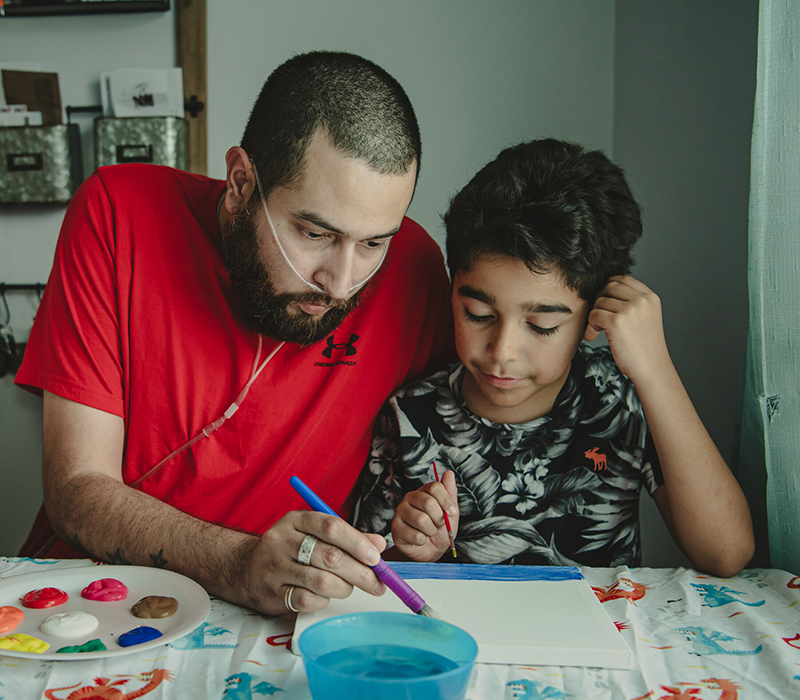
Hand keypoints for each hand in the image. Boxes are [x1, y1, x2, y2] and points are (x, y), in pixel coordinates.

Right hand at [237, 510, 386, 614]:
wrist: (244, 568)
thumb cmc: (289, 549)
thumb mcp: (313, 534)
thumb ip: (347, 538)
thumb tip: (378, 545)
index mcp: (296, 520)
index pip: (331, 527)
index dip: (357, 543)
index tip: (375, 558)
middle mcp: (282, 540)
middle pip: (330, 556)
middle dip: (359, 572)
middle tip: (376, 583)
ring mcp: (274, 567)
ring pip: (321, 581)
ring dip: (344, 587)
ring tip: (348, 588)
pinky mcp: (271, 593)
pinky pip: (306, 600)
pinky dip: (323, 600)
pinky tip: (325, 596)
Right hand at [391, 470, 459, 561]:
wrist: (430, 551)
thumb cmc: (440, 530)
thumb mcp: (451, 512)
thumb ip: (450, 493)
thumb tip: (449, 473)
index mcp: (424, 491)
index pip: (435, 487)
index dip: (446, 501)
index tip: (453, 512)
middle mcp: (410, 498)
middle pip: (428, 503)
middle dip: (439, 519)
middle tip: (438, 525)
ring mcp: (401, 511)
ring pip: (422, 520)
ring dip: (431, 531)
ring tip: (428, 532)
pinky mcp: (395, 527)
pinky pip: (415, 535)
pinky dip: (422, 540)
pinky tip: (419, 539)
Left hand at [584, 275, 671, 384]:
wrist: (651, 368)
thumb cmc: (645, 347)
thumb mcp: (646, 316)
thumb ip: (632, 301)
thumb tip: (604, 289)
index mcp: (650, 297)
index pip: (622, 279)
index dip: (608, 288)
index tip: (603, 302)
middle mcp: (642, 300)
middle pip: (608, 287)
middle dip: (599, 301)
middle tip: (598, 317)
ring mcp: (630, 310)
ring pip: (599, 302)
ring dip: (594, 316)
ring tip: (599, 330)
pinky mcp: (617, 322)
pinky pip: (594, 315)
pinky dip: (590, 325)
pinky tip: (594, 335)